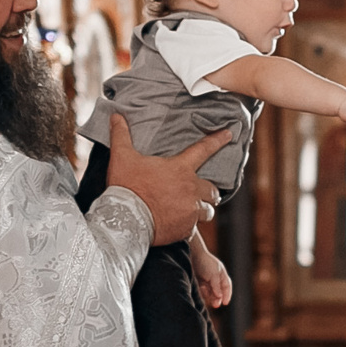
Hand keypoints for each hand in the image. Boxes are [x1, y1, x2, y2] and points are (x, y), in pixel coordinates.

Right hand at [106, 115, 232, 245]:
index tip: (229, 134)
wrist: (125, 219)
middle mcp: (191, 189)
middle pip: (212, 189)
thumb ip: (121, 135)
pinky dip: (189, 229)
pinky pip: (194, 230)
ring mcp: (191, 210)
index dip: (218, 140)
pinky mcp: (186, 229)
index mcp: (180, 168)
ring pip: (208, 211)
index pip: (204, 149)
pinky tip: (181, 228)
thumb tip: (116, 116)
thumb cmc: (126, 186)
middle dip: (208, 191)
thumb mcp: (122, 157)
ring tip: (191, 211)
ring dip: (202, 210)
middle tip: (198, 193)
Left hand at [192, 236, 232, 308]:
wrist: (191, 255)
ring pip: (211, 291)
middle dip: (218, 298)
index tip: (225, 303)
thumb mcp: (213, 275)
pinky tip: (203, 295)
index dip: (227, 294)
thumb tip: (220, 297)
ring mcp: (206, 278)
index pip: (227, 285)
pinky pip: (203, 290)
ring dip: (211, 297)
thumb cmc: (204, 263)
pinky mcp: (198, 280)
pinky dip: (204, 293)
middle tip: (216, 305)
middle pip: (219, 290)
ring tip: (211, 303)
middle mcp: (215, 276)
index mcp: (221, 273)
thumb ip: (217, 286)